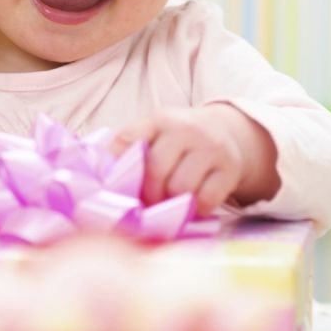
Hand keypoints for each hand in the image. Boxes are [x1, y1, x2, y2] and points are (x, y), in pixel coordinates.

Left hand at [115, 105, 279, 214]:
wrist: (225, 130)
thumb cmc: (178, 140)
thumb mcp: (155, 132)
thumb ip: (131, 149)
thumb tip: (101, 180)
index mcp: (158, 120)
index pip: (129, 139)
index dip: (117, 165)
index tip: (112, 186)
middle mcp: (185, 129)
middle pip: (156, 169)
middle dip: (147, 194)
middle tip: (145, 204)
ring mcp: (210, 148)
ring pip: (181, 187)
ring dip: (171, 204)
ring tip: (168, 205)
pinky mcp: (229, 169)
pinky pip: (206, 200)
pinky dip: (196, 210)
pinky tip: (191, 206)